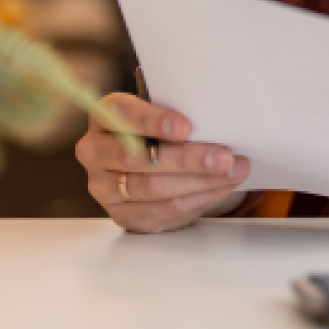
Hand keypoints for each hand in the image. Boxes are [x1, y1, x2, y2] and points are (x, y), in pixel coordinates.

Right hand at [76, 93, 251, 233]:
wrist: (154, 168)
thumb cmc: (162, 133)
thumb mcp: (166, 117)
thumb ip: (180, 117)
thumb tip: (220, 123)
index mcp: (105, 117)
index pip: (120, 114)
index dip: (152, 121)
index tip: (185, 128)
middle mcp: (96, 151)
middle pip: (136, 157)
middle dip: (186, 159)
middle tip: (224, 157)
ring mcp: (105, 186)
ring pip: (152, 187)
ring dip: (200, 180)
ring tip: (233, 171)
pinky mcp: (122, 214)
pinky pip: (163, 208)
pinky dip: (199, 197)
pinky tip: (221, 186)